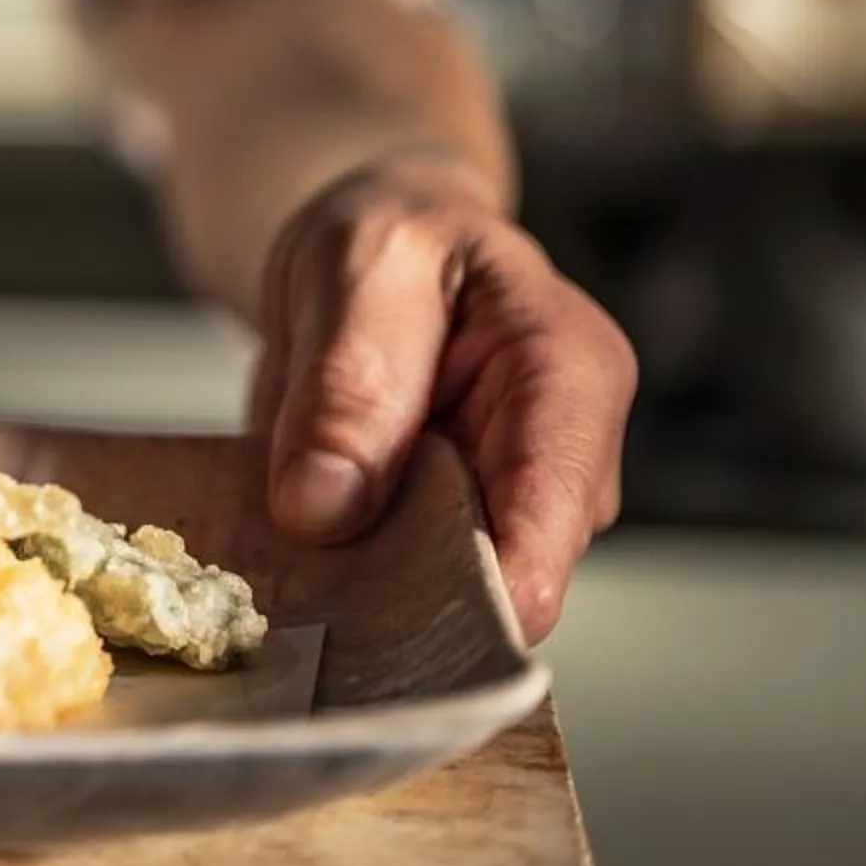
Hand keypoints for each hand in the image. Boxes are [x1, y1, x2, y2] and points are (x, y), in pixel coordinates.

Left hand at [251, 153, 634, 640]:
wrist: (378, 246)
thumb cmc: (389, 237)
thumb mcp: (355, 270)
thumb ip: (345, 384)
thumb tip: (323, 509)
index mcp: (568, 367)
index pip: (556, 497)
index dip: (501, 577)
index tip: (427, 627)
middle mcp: (565, 453)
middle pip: (514, 565)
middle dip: (423, 593)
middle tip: (321, 601)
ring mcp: (517, 502)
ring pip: (458, 588)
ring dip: (378, 592)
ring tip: (298, 567)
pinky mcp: (462, 530)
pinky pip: (413, 581)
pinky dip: (355, 581)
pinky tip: (303, 566)